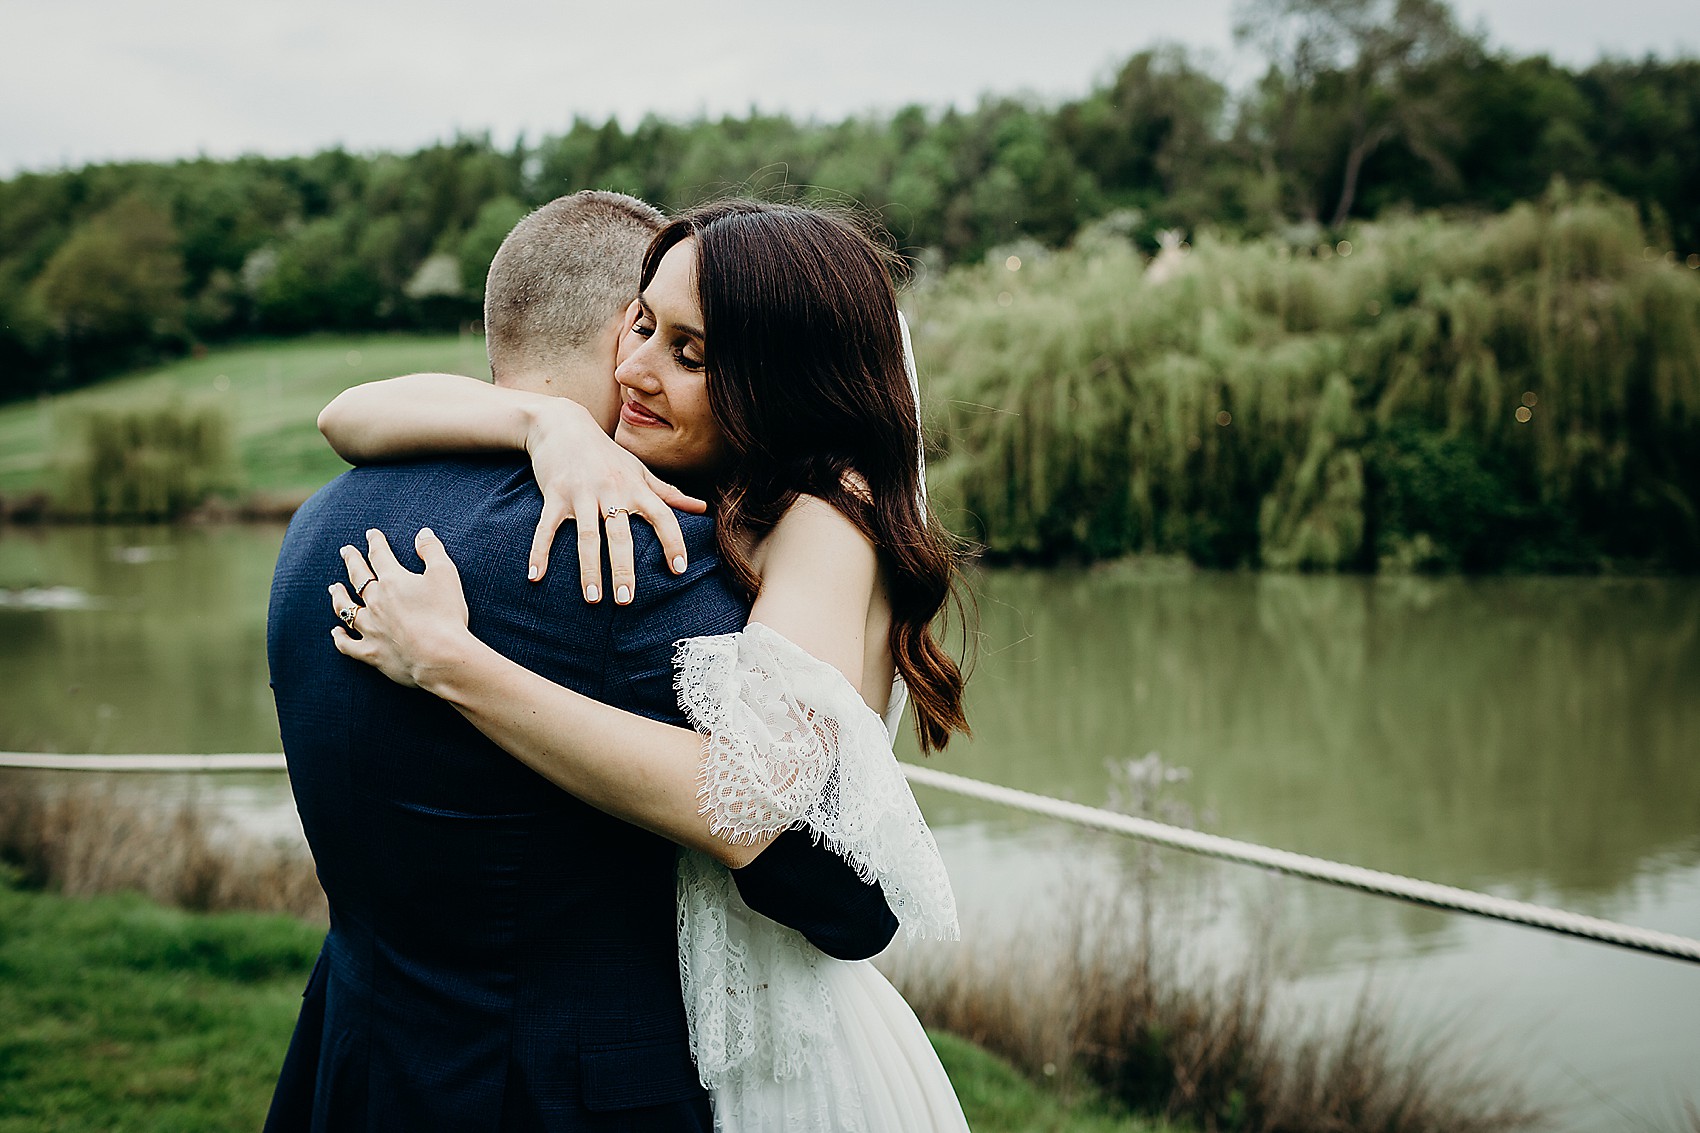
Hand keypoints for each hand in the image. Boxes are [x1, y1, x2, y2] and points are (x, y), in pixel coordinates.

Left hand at [329, 528, 470, 690]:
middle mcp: (375, 602)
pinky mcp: (371, 653)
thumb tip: (423, 533)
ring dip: (339, 597)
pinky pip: (348, 644)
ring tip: (333, 588)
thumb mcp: (446, 575)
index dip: (375, 542)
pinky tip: (336, 632)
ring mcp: (370, 628)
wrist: (439, 657)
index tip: (372, 534)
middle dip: (352, 561)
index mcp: (393, 581)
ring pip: (346, 609)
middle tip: (345, 551)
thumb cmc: (446, 615)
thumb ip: (432, 551)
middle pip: (358, 577)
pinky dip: (340, 638)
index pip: (380, 555)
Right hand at [524, 399, 707, 603]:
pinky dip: (540, 552)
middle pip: (620, 534)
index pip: (662, 516)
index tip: (679, 570)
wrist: (562, 424)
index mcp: (635, 488)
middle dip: (623, 568)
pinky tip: (535, 577)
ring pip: (586, 536)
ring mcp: (581, 494)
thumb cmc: (606, 454)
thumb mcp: (639, 470)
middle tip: (627, 600)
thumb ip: (669, 494)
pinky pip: (546, 528)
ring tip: (592, 599)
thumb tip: (703, 509)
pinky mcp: (554, 495)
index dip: (673, 542)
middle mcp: (611, 491)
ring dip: (588, 569)